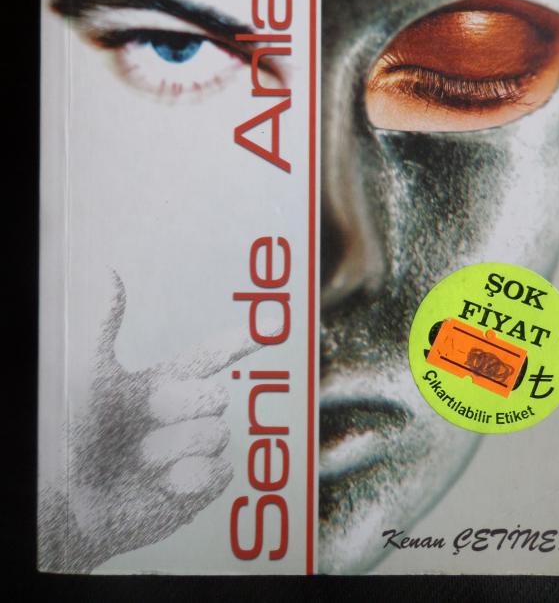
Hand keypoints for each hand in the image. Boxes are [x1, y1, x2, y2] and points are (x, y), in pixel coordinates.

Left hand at [39, 274, 257, 571]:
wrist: (66, 504)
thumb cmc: (70, 438)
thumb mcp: (89, 377)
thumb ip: (105, 326)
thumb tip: (110, 273)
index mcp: (162, 385)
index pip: (211, 356)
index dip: (242, 340)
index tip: (274, 327)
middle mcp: (183, 416)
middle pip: (217, 395)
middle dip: (184, 407)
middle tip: (142, 428)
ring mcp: (193, 452)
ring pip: (218, 433)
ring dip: (176, 448)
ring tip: (140, 463)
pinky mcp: (200, 488)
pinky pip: (221, 471)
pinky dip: (190, 477)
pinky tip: (161, 486)